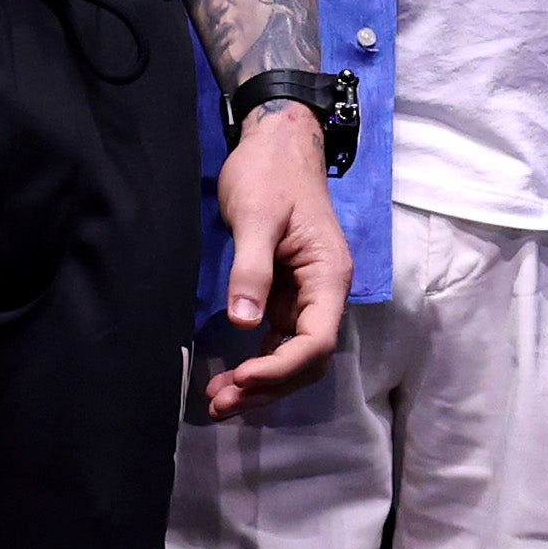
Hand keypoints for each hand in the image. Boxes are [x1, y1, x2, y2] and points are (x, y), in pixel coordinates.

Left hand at [201, 103, 349, 417]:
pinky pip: (279, 340)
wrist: (276, 144)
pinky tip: (230, 379)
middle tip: (222, 404)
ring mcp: (306, 296)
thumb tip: (243, 323)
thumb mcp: (257, 217)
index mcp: (328, 275)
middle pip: (307, 359)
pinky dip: (258, 364)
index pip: (317, 340)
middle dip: (268, 387)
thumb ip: (252, 269)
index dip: (281, 367)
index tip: (242, 377)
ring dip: (261, 384)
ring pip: (293, 356)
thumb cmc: (269, 174)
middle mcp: (323, 293)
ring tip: (219, 402)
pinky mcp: (287, 294)